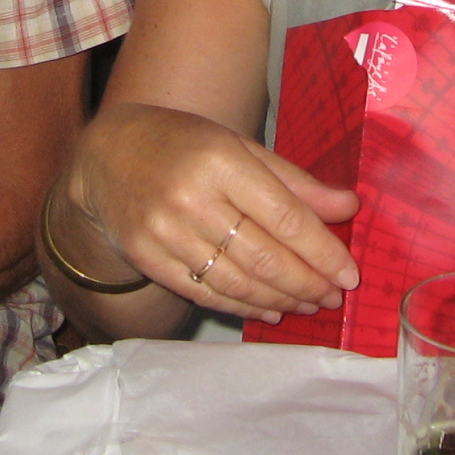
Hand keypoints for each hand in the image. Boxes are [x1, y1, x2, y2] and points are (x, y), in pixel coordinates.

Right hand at [66, 102, 358, 321]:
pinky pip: (206, 293)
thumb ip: (293, 180)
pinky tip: (269, 309)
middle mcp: (191, 198)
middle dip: (308, 282)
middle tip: (335, 296)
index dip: (322, 250)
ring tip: (310, 304)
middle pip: (263, 256)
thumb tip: (348, 206)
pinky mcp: (148, 259)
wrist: (105, 155)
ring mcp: (165, 232)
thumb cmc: (181, 144)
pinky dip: (244, 306)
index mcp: (220, 160)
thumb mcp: (238, 146)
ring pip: (237, 281)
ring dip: (281, 299)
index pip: (284, 216)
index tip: (349, 273)